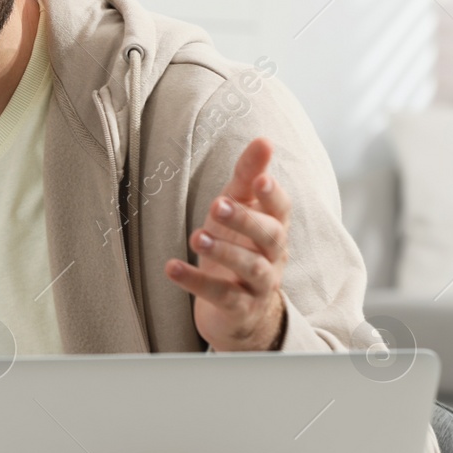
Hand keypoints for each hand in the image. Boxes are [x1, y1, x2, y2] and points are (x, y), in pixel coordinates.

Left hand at [165, 137, 290, 350]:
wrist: (240, 312)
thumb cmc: (239, 248)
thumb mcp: (239, 210)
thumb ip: (249, 177)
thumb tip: (264, 140)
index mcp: (275, 229)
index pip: (281, 209)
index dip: (272, 195)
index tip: (260, 179)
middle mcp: (273, 257)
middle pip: (270, 236)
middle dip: (246, 219)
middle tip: (218, 204)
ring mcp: (259, 285)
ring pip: (250, 267)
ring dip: (224, 250)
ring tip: (196, 237)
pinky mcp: (238, 308)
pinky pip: (220, 294)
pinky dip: (195, 281)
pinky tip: (171, 267)